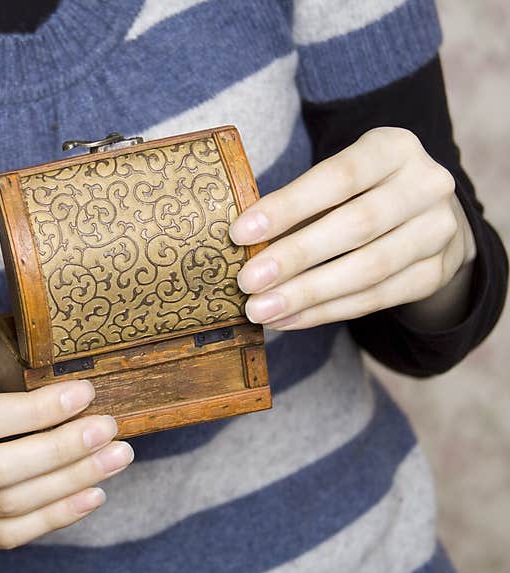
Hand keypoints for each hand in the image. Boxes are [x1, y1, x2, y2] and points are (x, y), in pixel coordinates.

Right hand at [0, 346, 131, 557]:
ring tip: (116, 458)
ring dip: (71, 483)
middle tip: (110, 428)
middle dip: (64, 449)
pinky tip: (90, 495)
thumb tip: (43, 350)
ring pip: (9, 508)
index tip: (82, 393)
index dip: (37, 409)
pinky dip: (54, 519)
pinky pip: (5, 537)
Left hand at [229, 127, 476, 329]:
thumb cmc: (360, 193)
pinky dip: (325, 312)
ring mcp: (438, 231)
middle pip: (356, 226)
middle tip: (248, 281)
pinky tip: (288, 319)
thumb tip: (243, 243)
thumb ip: (297, 204)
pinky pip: (375, 298)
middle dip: (294, 257)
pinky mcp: (435, 273)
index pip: (338, 177)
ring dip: (307, 294)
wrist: (426, 214)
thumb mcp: (337, 180)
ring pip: (368, 269)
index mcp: (394, 148)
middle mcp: (427, 185)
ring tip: (262, 310)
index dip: (287, 207)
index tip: (240, 233)